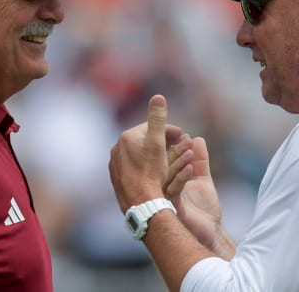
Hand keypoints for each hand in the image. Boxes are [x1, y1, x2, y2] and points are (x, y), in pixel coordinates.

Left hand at [109, 95, 182, 212]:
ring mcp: (115, 164)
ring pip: (138, 154)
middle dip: (163, 141)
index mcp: (126, 137)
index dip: (170, 130)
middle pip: (145, 140)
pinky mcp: (116, 178)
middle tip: (180, 147)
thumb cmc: (151, 172)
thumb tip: (158, 96)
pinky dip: (144, 165)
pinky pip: (132, 166)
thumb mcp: (158, 143)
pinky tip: (154, 172)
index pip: (152, 127)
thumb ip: (158, 119)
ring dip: (153, 153)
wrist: (140, 203)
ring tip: (169, 160)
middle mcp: (117, 148)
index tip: (183, 136)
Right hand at [165, 136, 229, 254]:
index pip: (166, 159)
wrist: (211, 234)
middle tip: (183, 136)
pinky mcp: (173, 208)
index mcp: (168, 181)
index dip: (173, 145)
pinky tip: (190, 167)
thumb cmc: (205, 209)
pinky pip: (174, 190)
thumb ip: (200, 161)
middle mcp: (164, 189)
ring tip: (188, 148)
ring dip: (177, 161)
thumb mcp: (203, 179)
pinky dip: (182, 177)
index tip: (182, 133)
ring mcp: (167, 199)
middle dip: (174, 150)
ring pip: (166, 176)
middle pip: (163, 166)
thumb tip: (197, 138)